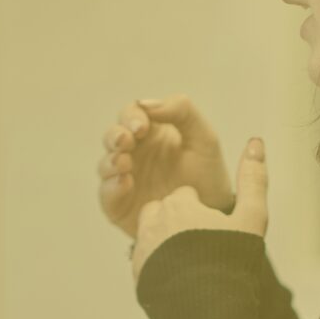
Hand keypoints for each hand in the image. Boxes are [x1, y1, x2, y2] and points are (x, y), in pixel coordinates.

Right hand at [97, 94, 233, 238]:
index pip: (131, 115)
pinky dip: (111, 187)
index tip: (142, 127)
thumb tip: (147, 103)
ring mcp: (125, 179)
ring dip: (110, 161)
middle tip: (127, 141)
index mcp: (152, 133)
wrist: (214, 214)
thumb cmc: (208, 173)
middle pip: (112, 137)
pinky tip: (125, 183)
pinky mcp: (121, 205)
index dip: (132, 117)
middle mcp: (134, 153)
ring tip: (125, 164)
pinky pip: (107, 194)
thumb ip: (182, 111)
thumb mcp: (204, 138)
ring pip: (105, 164)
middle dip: (115, 136)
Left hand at [132, 138, 267, 282]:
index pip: (186, 196)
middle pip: (166, 212)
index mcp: (180, 202)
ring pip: (153, 234)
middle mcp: (155, 219)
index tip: (214, 228)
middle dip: (180, 224)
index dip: (202, 212)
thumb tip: (255, 143)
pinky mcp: (137, 272)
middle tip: (202, 246)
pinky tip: (180, 277)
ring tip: (190, 261)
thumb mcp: (251, 218)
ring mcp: (143, 246)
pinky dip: (160, 265)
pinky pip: (147, 261)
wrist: (207, 307)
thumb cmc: (230, 259)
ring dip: (167, 242)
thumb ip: (254, 180)